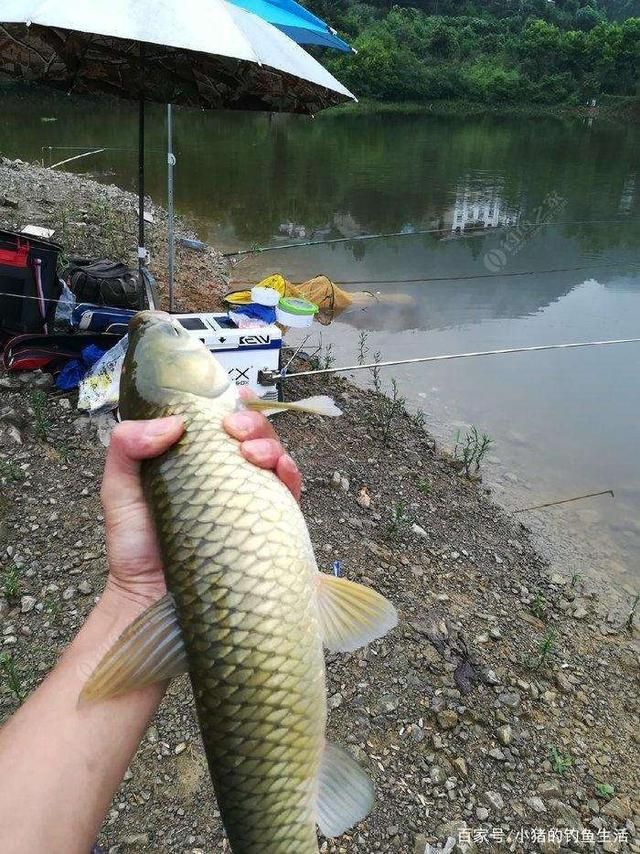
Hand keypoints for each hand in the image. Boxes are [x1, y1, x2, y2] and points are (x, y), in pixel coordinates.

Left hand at [102, 409, 300, 606]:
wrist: (150, 599)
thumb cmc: (135, 547)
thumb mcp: (119, 487)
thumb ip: (127, 446)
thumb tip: (176, 423)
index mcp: (197, 462)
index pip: (222, 424)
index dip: (233, 404)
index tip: (231, 397)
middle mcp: (228, 478)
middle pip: (254, 436)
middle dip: (252, 422)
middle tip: (234, 428)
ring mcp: (250, 501)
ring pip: (276, 458)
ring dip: (271, 444)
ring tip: (250, 452)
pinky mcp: (269, 526)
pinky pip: (289, 494)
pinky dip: (290, 474)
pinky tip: (278, 470)